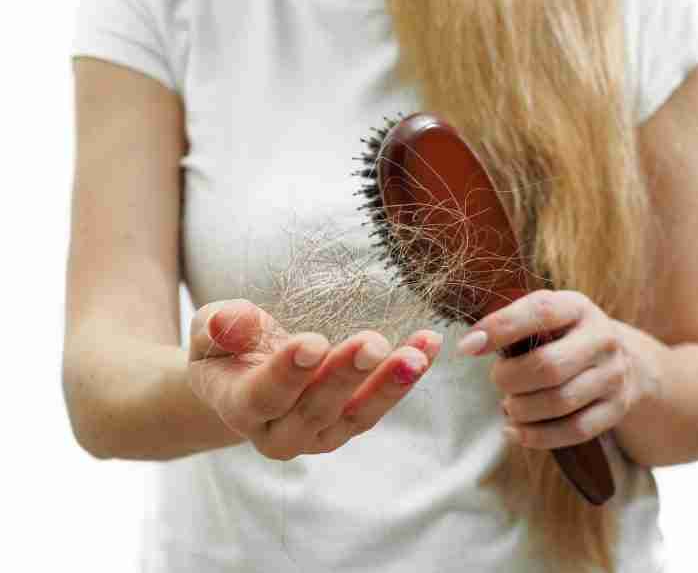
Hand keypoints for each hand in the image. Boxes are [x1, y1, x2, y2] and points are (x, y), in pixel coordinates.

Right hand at [187, 299, 441, 459]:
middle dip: (346, 376)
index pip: (263, 396)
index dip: (288, 372)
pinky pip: (382, 402)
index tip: (313, 342)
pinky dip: (406, 375)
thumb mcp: (210, 330)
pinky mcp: (351, 423)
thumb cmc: (226, 348)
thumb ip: (220, 325)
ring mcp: (320, 434)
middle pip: (315, 410)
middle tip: (373, 345)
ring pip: (357, 415)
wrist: (245, 378)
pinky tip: (429, 345)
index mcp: (239, 407)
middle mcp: (280, 433)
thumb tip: (233, 321)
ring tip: (416, 356)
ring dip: (390, 385)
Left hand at [457, 290, 645, 449]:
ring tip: (509, 405)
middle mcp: (602, 339)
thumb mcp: (547, 319)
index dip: (500, 328)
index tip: (468, 346)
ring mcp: (613, 376)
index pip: (540, 312)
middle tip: (498, 380)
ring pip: (559, 402)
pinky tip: (516, 431)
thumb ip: (513, 325)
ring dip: (521, 409)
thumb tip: (471, 345)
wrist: (621, 359)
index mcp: (578, 307)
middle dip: (510, 379)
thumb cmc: (565, 337)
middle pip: (548, 366)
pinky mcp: (615, 408)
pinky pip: (574, 430)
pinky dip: (537, 436)